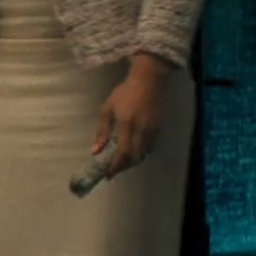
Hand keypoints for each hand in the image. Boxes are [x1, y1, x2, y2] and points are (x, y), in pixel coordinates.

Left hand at [93, 57, 168, 178]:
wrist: (149, 81)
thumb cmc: (124, 93)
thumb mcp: (107, 109)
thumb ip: (102, 131)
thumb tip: (95, 151)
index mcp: (127, 124)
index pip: (123, 153)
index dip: (115, 166)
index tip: (107, 174)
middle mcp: (142, 130)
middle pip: (134, 158)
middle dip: (123, 167)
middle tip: (113, 170)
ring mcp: (153, 131)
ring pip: (143, 154)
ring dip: (132, 161)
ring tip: (121, 162)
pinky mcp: (160, 130)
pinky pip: (150, 148)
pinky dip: (141, 153)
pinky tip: (133, 151)